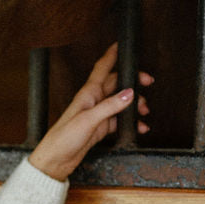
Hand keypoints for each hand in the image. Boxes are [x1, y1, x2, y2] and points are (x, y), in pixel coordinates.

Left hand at [29, 44, 151, 181]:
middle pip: (117, 83)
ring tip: (145, 111)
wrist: (56, 159)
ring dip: (135, 104)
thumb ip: (110, 106)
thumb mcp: (88, 120)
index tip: (121, 44)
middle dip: (133, 81)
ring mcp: (98, 113)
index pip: (102, 68)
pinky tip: (140, 127)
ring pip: (121, 102)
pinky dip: (131, 122)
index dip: (112, 54)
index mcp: (88, 93)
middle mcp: (93, 100)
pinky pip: (120, 120)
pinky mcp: (100, 127)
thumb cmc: (64, 138)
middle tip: (148, 82)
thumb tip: (129, 93)